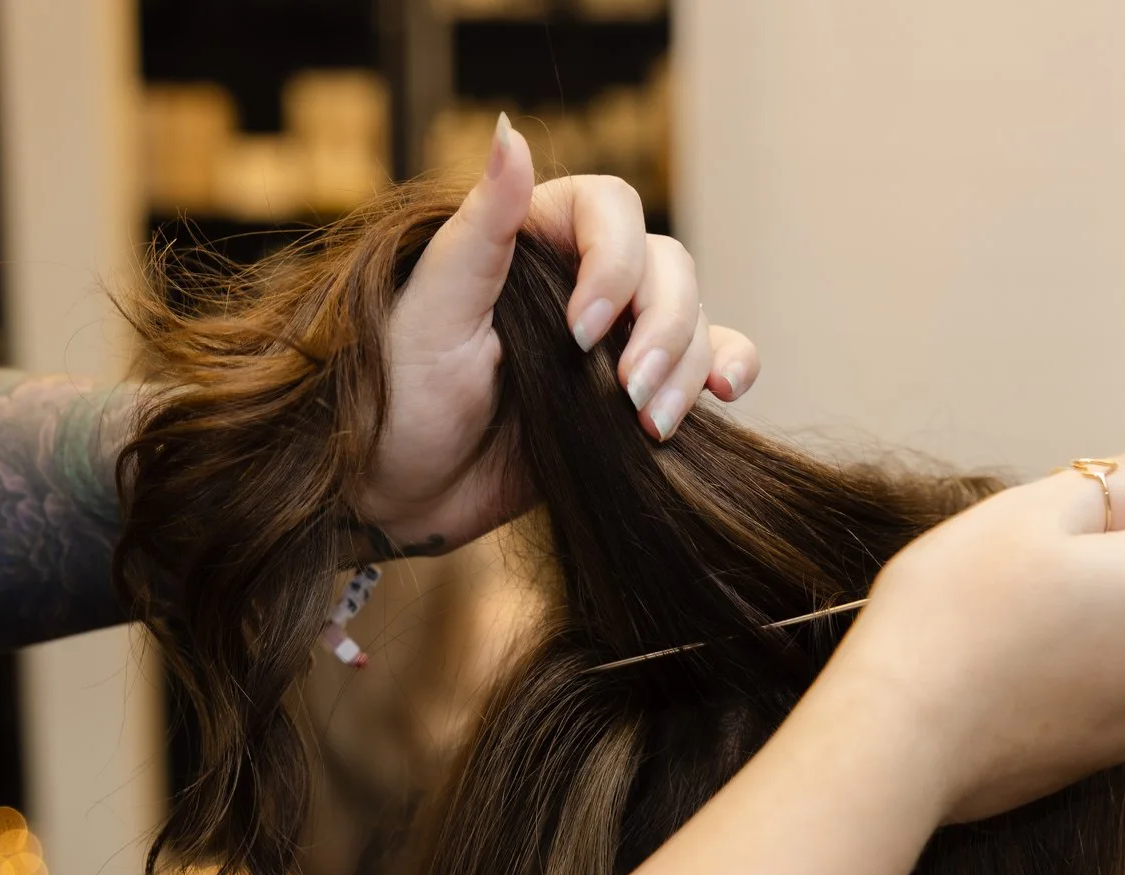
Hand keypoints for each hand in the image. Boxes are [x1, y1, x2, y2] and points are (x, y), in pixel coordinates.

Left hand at [350, 115, 760, 554]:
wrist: (401, 494)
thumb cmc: (397, 400)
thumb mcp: (430, 311)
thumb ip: (482, 226)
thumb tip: (511, 131)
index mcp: (531, 240)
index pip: (613, 209)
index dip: (615, 264)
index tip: (579, 332)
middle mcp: (581, 280)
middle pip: (667, 266)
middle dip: (661, 328)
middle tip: (625, 390)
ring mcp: (613, 339)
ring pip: (693, 319)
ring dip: (687, 367)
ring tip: (648, 424)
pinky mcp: (632, 395)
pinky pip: (706, 364)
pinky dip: (727, 370)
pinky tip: (724, 394)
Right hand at [825, 419, 1124, 823]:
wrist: (900, 734)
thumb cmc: (958, 608)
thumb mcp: (1043, 510)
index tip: (1098, 518)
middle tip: (1040, 567)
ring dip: (1110, 623)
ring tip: (1021, 622)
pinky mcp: (1111, 756)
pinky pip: (1120, 694)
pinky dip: (1086, 674)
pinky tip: (1018, 671)